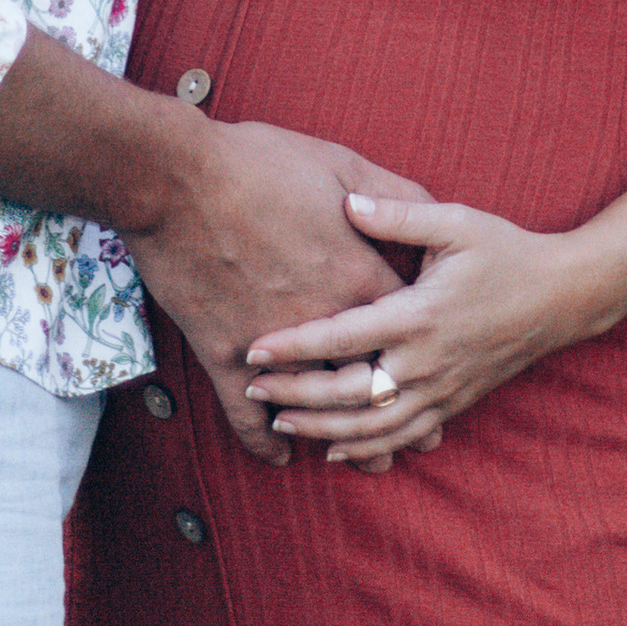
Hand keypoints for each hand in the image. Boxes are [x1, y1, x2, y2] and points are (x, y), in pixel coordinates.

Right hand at [128, 122, 423, 466]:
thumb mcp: (340, 163)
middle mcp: (325, 319)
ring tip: (370, 462)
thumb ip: (388, 192)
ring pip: (320, 408)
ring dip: (348, 440)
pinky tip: (278, 456)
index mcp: (357, 273)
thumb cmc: (260, 163)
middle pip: (375, 380)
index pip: (408, 323)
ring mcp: (274, 345)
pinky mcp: (225, 354)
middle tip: (424, 442)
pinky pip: (248, 415)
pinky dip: (263, 440)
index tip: (448, 370)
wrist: (179, 177)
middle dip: (403, 413)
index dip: (429, 350)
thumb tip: (425, 203)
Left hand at [245, 190, 584, 462]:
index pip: (343, 337)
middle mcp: (427, 361)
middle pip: (348, 392)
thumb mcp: (456, 222)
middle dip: (296, 394)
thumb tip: (346, 203)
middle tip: (252, 389)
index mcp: (420, 314)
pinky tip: (333, 451)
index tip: (253, 349)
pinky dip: (365, 448)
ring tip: (279, 422)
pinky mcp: (453, 404)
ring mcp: (441, 389)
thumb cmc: (505, 252)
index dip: (295, 346)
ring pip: (371, 426)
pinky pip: (402, 436)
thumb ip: (397, 215)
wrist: (562, 297)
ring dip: (322, 429)